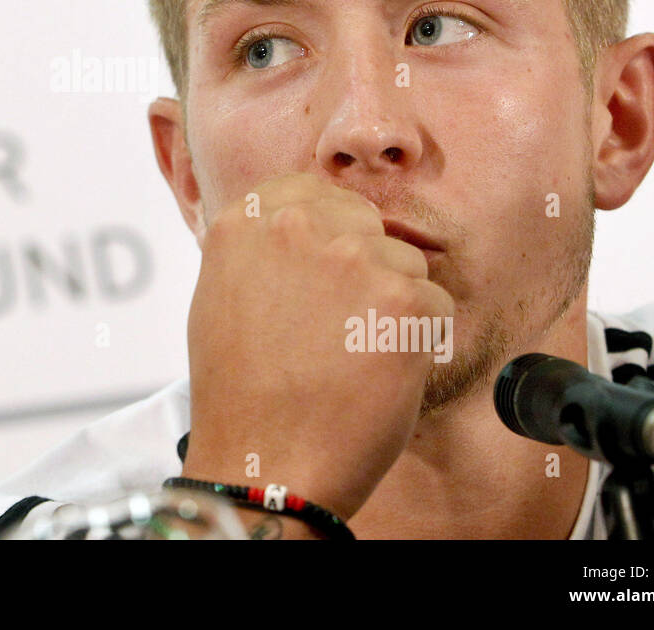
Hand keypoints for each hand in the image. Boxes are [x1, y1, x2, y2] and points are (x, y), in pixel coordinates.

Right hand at [180, 172, 454, 524]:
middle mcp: (298, 226)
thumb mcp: (220, 295)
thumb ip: (258, 249)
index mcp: (246, 220)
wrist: (265, 462)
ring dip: (392, 306)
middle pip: (365, 224)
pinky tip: (377, 371)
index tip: (326, 269)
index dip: (330, 232)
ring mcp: (352, 257)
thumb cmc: (239, 394)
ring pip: (404, 264)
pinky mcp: (402, 297)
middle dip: (365, 267)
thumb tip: (299, 228)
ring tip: (351, 356)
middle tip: (340, 327)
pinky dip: (418, 340)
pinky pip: (434, 303)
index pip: (313, 191)